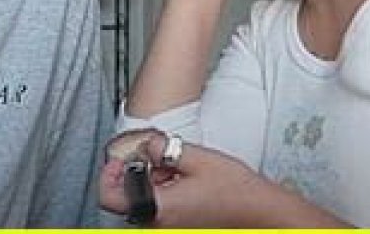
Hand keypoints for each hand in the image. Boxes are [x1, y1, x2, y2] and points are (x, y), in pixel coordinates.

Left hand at [100, 130, 347, 227]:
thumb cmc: (234, 190)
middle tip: (154, 158)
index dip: (108, 175)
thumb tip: (142, 144)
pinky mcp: (180, 230)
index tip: (117, 160)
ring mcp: (171, 231)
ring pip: (142, 206)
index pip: (110, 199)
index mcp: (159, 209)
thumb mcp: (194, 156)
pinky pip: (159, 212)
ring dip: (150, 184)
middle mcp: (160, 226)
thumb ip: (161, 147)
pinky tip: (181, 182)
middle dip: (135, 175)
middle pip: (126, 201)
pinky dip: (162, 195)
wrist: (262, 214)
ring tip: (174, 169)